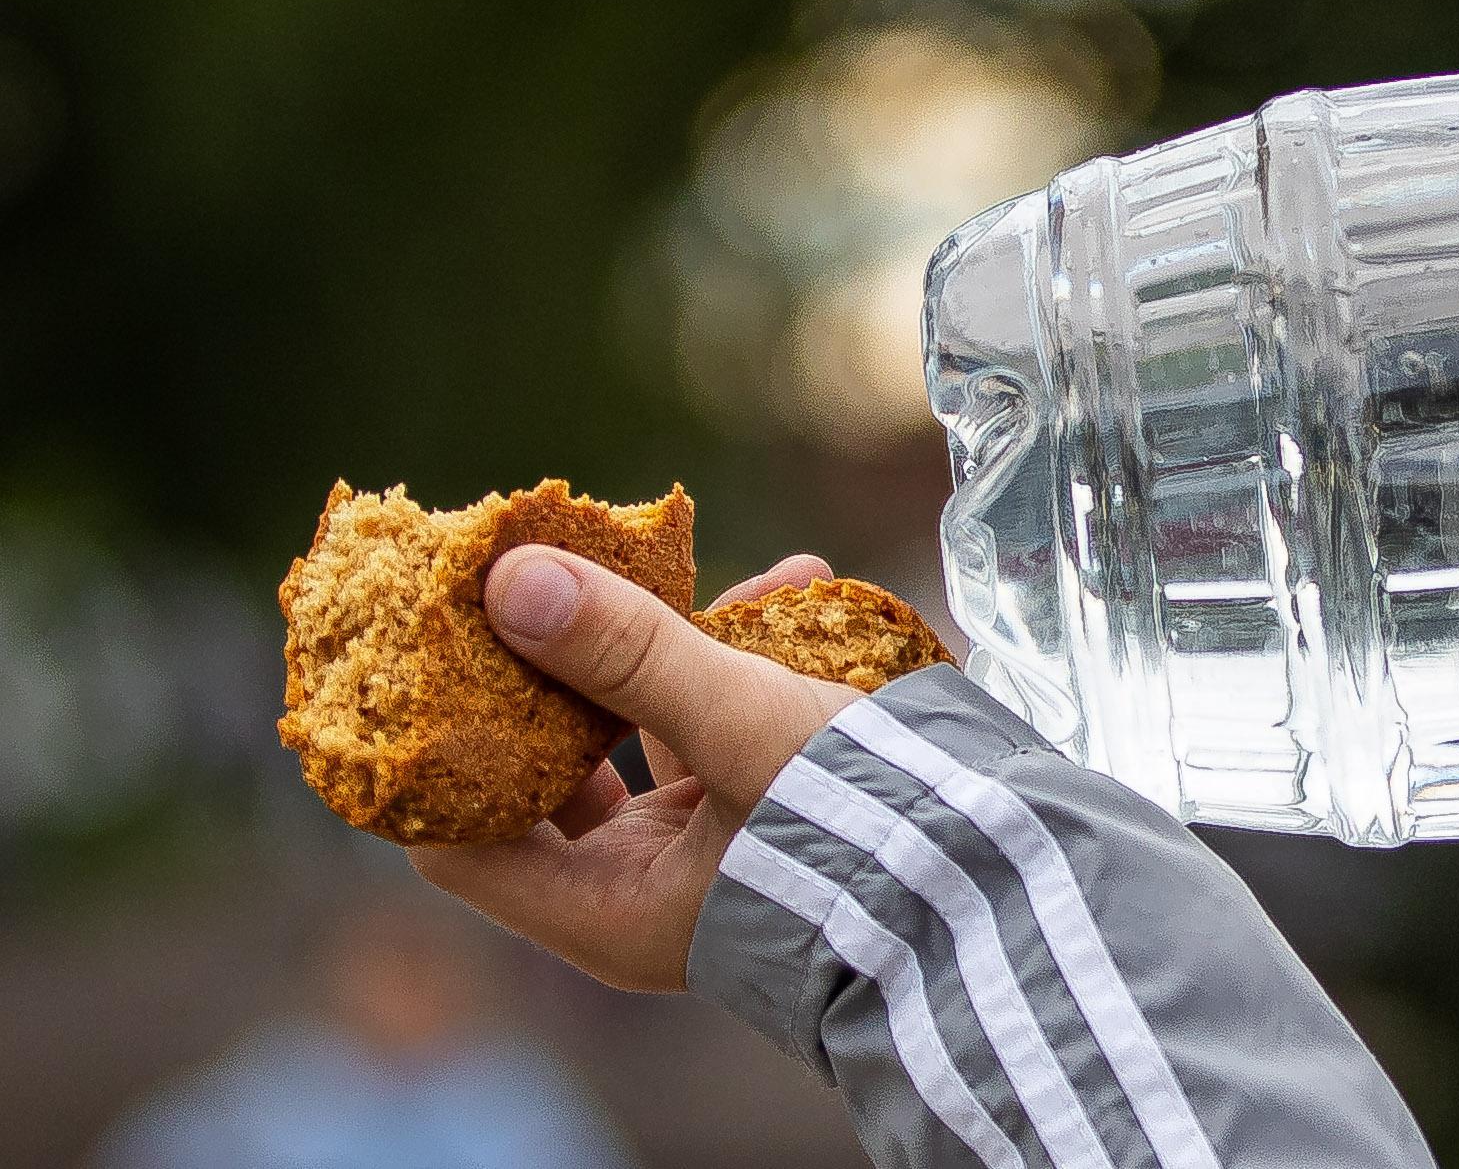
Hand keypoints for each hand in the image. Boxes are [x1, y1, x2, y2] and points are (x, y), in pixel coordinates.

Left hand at [411, 547, 858, 990]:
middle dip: (550, 671)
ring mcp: (702, 850)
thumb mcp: (743, 723)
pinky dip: (737, 658)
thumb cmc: (867, 827)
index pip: (456, 839)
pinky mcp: (763, 809)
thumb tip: (512, 579)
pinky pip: (718, 724)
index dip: (432, 751)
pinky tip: (797, 587)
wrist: (1003, 869)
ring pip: (636, 734)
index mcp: (607, 908)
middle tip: (551, 583)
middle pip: (539, 774)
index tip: (436, 649)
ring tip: (719, 573)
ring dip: (658, 648)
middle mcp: (641, 890)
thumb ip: (631, 652)